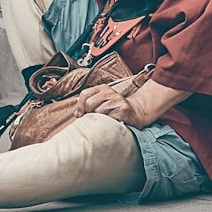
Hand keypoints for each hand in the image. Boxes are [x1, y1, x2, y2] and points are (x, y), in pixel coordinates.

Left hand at [75, 79, 192, 128]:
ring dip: (99, 119)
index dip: (79, 106)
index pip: (84, 94)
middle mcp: (109, 92)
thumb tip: (76, 108)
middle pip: (90, 103)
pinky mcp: (123, 109)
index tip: (79, 115)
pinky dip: (107, 123)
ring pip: (98, 112)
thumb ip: (90, 101)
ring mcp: (117, 100)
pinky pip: (108, 119)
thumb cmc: (115, 109)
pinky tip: (111, 122)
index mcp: (102, 88)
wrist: (136, 112)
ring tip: (104, 120)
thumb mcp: (102, 101)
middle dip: (88, 114)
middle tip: (91, 119)